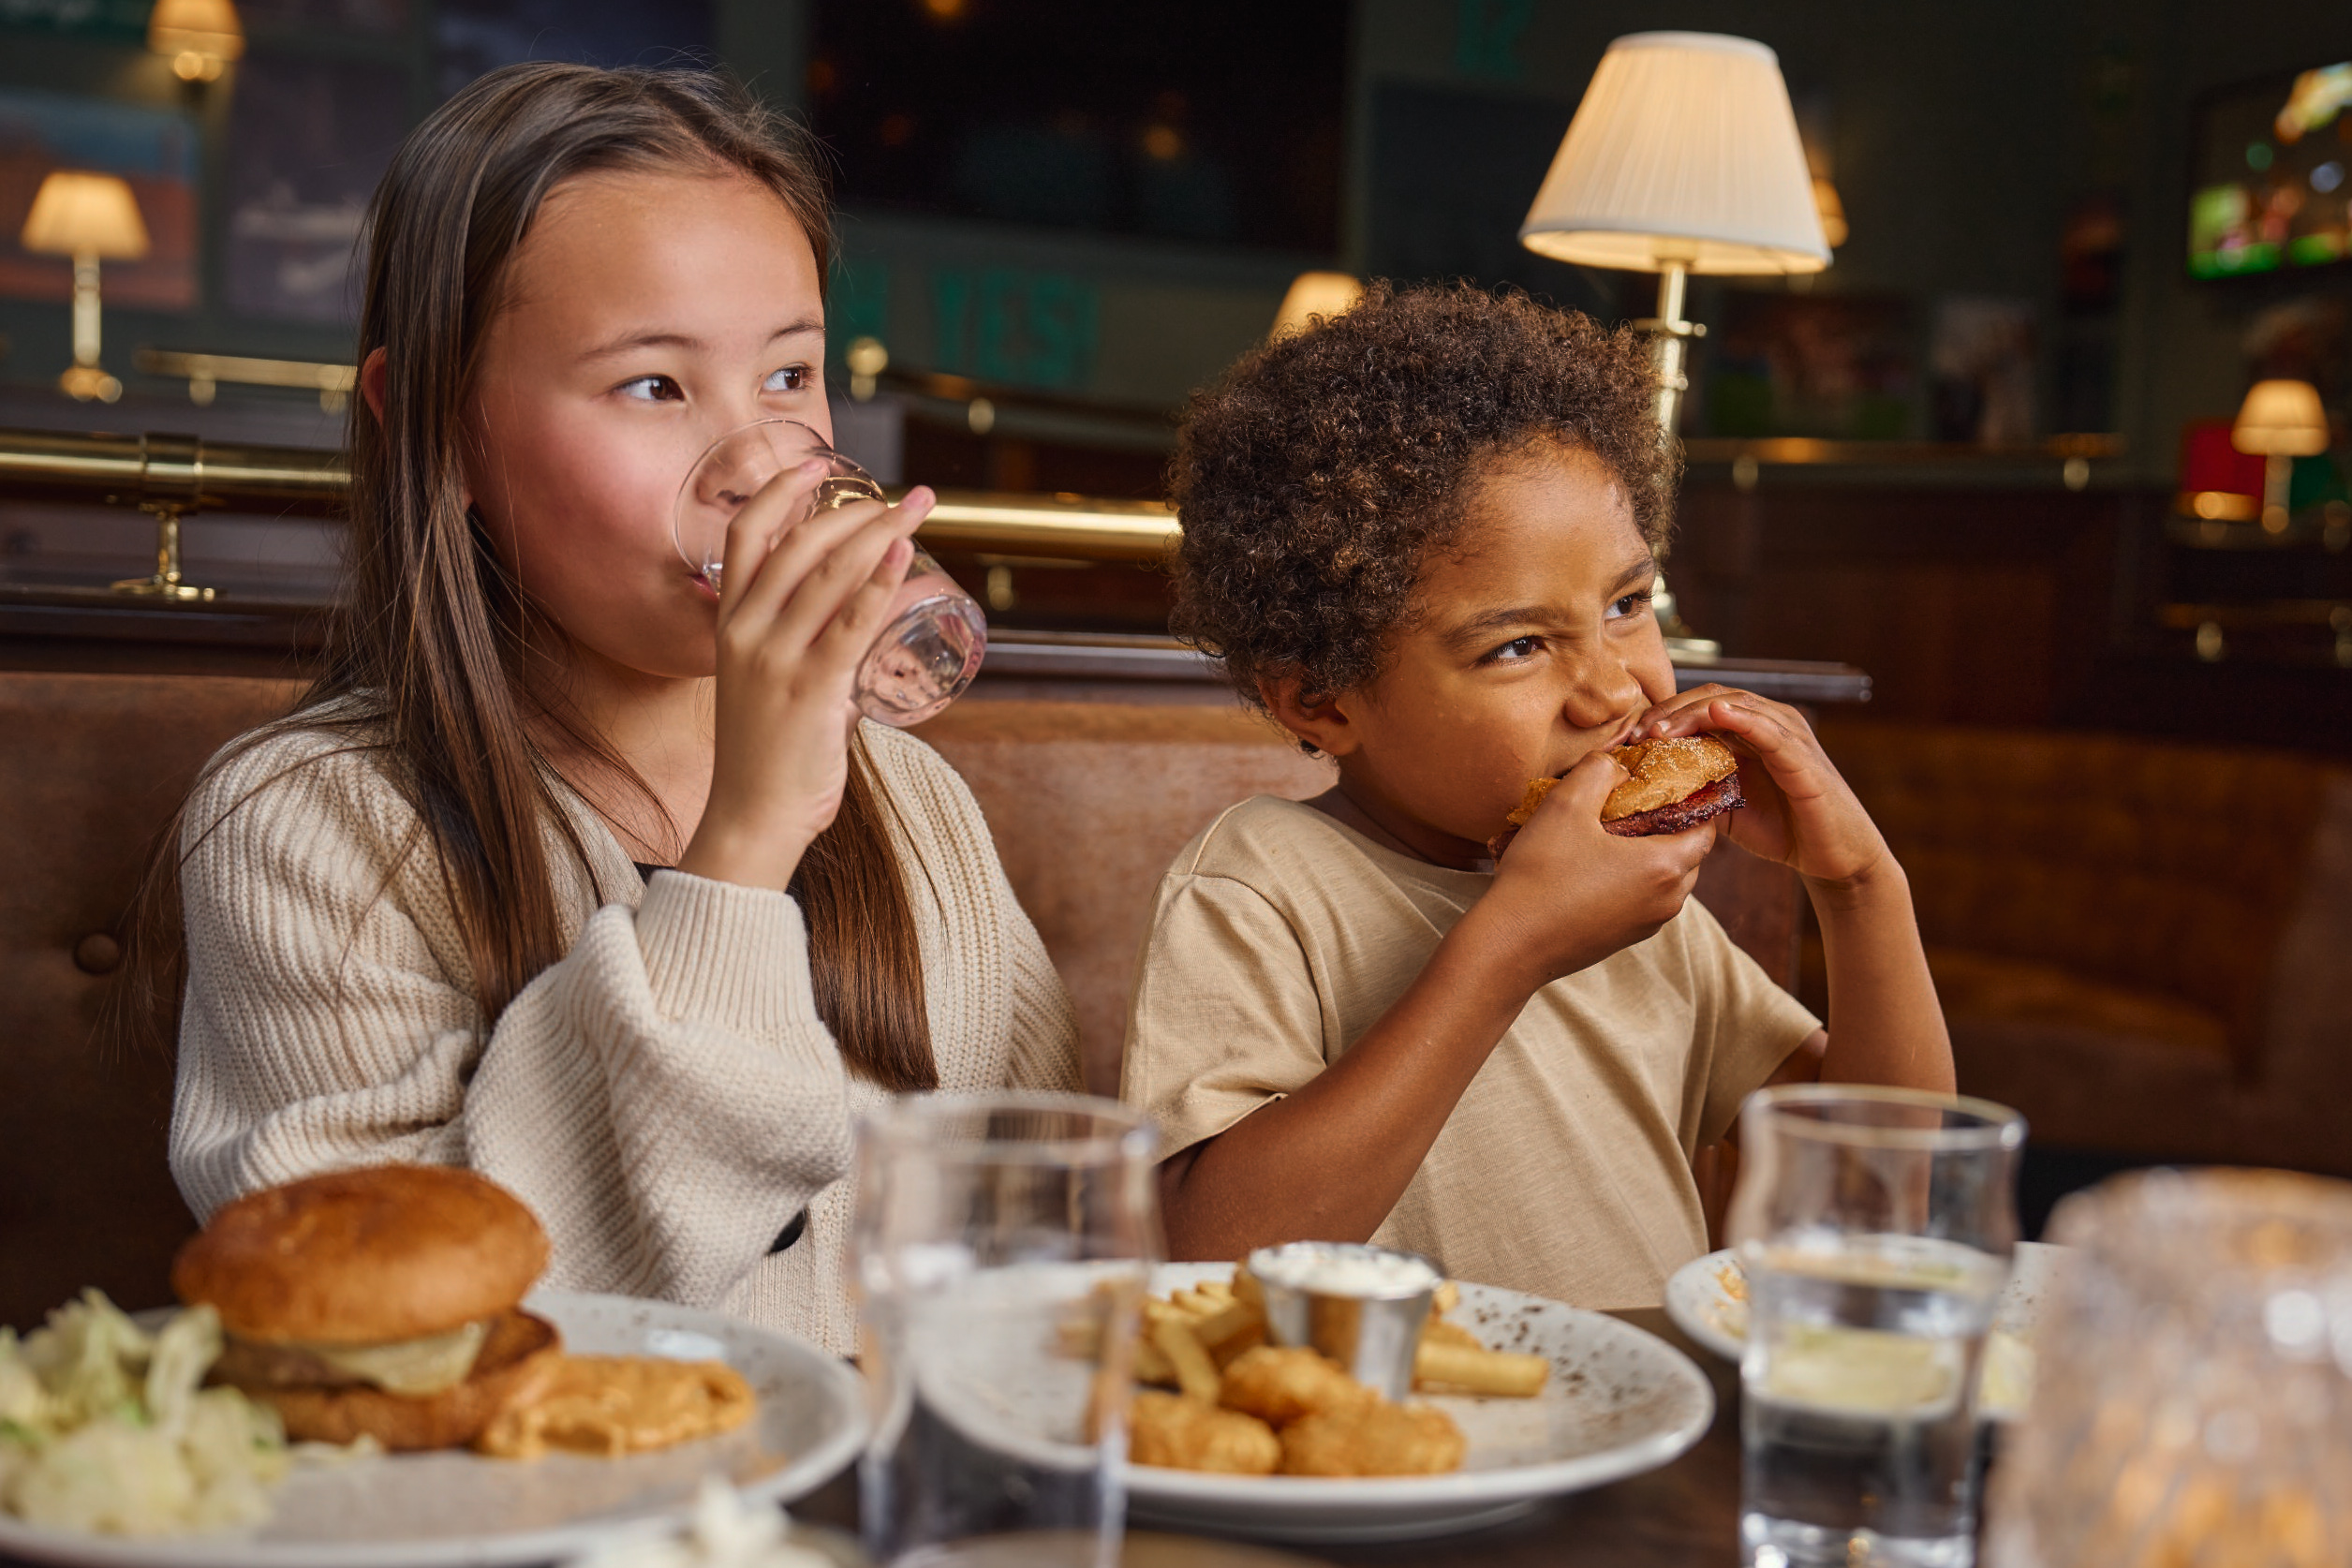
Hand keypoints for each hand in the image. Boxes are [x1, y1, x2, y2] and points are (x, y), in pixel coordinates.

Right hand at [678, 459, 932, 891]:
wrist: (751, 818)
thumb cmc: (765, 758)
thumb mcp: (765, 686)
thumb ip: (803, 655)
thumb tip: (853, 640)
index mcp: (729, 625)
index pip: (745, 536)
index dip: (780, 492)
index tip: (818, 463)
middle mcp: (745, 632)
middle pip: (799, 544)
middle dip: (856, 508)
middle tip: (905, 494)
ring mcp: (775, 658)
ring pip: (828, 574)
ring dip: (879, 532)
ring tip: (918, 509)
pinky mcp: (810, 688)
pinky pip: (848, 623)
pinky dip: (878, 582)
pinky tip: (903, 553)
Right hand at [1475, 746, 1721, 988]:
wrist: (1510, 943)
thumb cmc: (1541, 874)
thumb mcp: (1567, 804)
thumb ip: (1600, 771)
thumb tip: (1618, 767)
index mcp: (1665, 866)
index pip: (1705, 827)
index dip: (1690, 800)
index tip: (1662, 783)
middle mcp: (1668, 900)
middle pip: (1687, 853)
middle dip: (1667, 826)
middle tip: (1632, 803)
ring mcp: (1647, 924)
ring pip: (1665, 878)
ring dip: (1646, 853)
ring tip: (1607, 833)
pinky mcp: (1625, 938)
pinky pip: (1642, 898)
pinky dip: (1630, 878)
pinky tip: (1592, 865)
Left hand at [1634, 685, 1890, 891]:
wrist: (1831, 857)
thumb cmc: (1781, 827)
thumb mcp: (1725, 805)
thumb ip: (1693, 788)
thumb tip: (1643, 789)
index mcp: (1749, 729)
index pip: (1699, 705)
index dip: (1661, 715)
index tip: (1626, 738)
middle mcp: (1770, 722)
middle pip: (1711, 698)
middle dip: (1669, 712)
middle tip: (1634, 734)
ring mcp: (1790, 736)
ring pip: (1736, 706)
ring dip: (1694, 714)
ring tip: (1660, 729)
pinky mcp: (1804, 760)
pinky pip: (1772, 732)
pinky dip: (1744, 719)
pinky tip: (1718, 713)